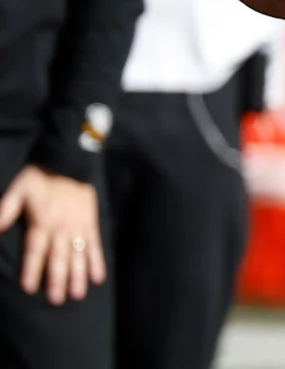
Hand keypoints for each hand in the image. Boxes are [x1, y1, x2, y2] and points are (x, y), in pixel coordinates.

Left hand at [0, 165, 105, 304]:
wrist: (71, 162)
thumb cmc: (40, 178)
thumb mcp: (17, 190)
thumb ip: (5, 211)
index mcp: (42, 221)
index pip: (35, 249)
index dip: (32, 268)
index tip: (30, 287)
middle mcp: (61, 228)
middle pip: (58, 257)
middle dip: (56, 279)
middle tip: (56, 300)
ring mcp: (79, 227)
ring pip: (78, 255)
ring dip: (78, 275)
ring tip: (77, 294)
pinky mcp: (91, 224)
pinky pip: (95, 245)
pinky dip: (97, 262)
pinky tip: (98, 278)